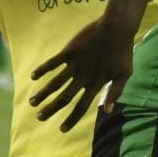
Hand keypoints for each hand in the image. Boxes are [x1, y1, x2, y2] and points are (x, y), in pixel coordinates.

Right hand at [30, 17, 134, 131]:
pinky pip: (53, 62)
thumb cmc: (122, 51)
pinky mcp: (70, 50)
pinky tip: (33, 77)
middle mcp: (84, 76)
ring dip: (43, 93)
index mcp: (96, 83)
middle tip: (40, 117)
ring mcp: (76, 63)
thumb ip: (116, 92)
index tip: (62, 129)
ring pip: (56, 82)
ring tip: (32, 102)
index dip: (72, 119)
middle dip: (51, 109)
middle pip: (65, 98)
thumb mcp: (125, 74)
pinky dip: (42, 69)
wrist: (117, 27)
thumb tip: (108, 111)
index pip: (82, 107)